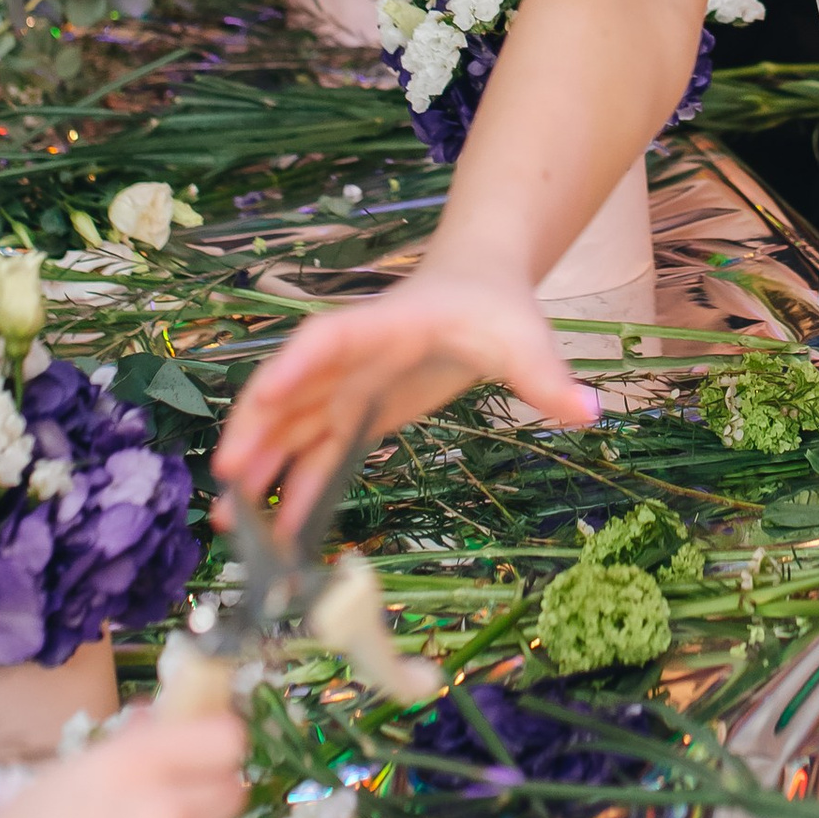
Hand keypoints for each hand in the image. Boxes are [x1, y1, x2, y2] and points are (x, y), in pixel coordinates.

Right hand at [219, 273, 600, 541]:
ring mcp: (348, 387)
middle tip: (229, 478)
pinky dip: (295, 487)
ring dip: (260, 468)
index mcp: (383, 326)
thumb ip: (548, 378)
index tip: (267, 394)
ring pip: (291, 428)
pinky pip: (317, 453)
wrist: (480, 285)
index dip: (295, 365)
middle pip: (289, 390)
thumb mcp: (525, 338)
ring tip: (229, 521)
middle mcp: (351, 358)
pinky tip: (276, 531)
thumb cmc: (497, 305)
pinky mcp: (357, 412)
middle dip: (255, 430)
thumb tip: (589, 413)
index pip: (328, 338)